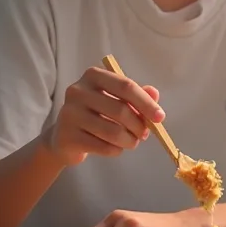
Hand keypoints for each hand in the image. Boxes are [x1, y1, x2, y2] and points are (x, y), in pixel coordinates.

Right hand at [44, 67, 164, 167]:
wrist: (65, 138)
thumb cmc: (96, 115)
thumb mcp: (116, 100)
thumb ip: (136, 96)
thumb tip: (154, 94)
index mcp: (93, 76)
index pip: (126, 86)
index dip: (146, 103)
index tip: (160, 117)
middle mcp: (78, 91)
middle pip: (121, 110)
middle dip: (139, 126)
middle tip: (144, 134)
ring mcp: (70, 114)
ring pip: (113, 131)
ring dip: (129, 141)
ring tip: (131, 142)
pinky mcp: (67, 136)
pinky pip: (103, 147)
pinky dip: (116, 150)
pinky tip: (114, 148)